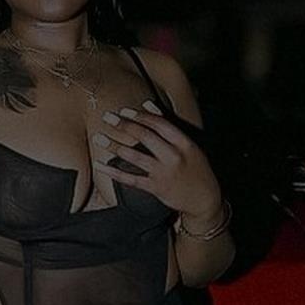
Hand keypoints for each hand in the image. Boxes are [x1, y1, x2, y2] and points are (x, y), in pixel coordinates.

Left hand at [91, 100, 221, 220]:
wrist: (205, 199)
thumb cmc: (197, 169)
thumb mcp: (189, 146)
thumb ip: (169, 126)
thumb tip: (148, 105)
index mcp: (184, 143)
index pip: (159, 124)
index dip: (140, 116)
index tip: (124, 111)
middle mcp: (174, 157)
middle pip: (145, 137)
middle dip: (124, 125)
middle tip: (107, 117)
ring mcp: (164, 173)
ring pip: (135, 157)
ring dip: (114, 146)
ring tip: (98, 138)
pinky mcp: (156, 188)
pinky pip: (131, 179)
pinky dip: (114, 172)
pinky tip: (101, 166)